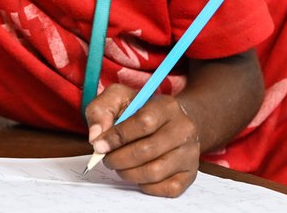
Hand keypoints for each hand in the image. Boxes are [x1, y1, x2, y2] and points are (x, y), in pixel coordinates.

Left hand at [85, 83, 199, 196]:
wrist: (171, 121)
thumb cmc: (140, 110)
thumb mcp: (118, 99)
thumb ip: (101, 111)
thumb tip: (96, 137)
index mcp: (166, 106)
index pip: (143, 123)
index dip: (117, 137)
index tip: (99, 145)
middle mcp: (184, 128)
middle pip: (147, 150)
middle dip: (119, 158)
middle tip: (107, 159)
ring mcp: (189, 152)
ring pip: (155, 172)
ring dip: (129, 173)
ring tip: (120, 166)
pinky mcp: (190, 173)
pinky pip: (168, 188)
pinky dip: (146, 186)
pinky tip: (137, 175)